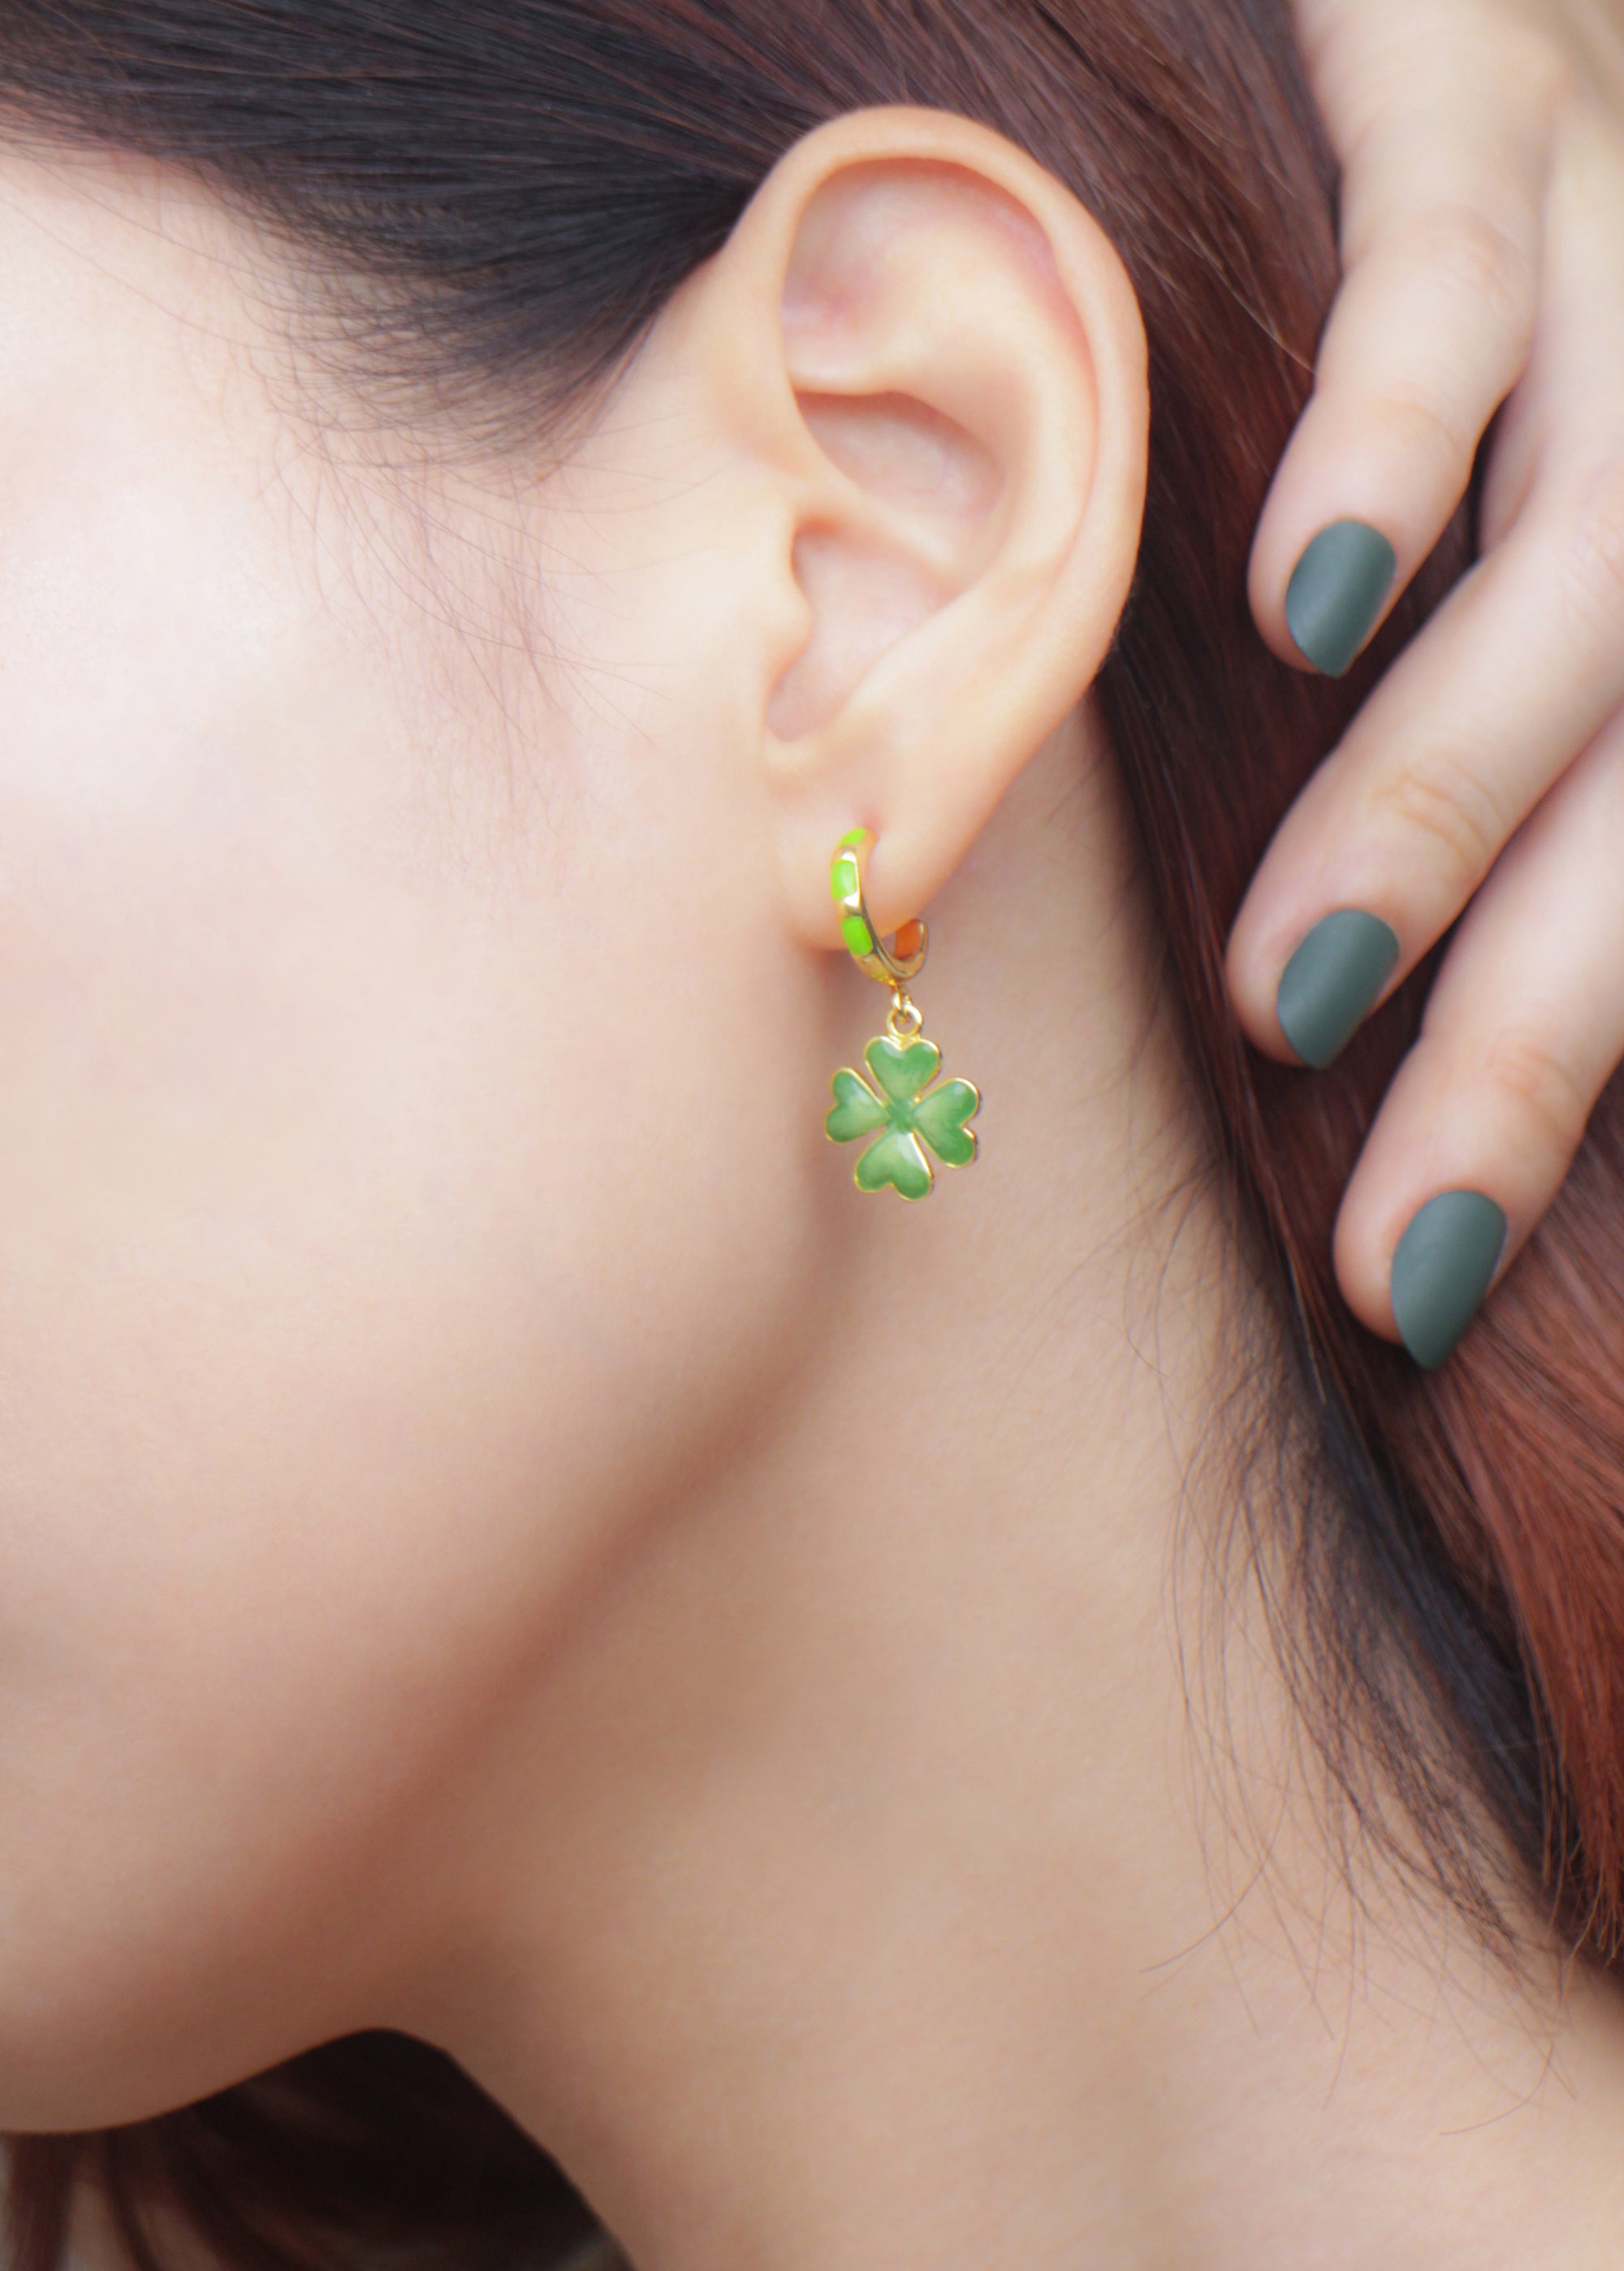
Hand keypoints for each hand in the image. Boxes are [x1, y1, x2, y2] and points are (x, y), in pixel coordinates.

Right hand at [1227, 0, 1623, 1368]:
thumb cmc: (1412, 306)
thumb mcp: (1442, 544)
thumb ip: (1398, 741)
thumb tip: (1303, 983)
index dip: (1555, 1077)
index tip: (1405, 1274)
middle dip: (1531, 1030)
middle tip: (1388, 1243)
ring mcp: (1623, 236)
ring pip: (1596, 559)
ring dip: (1447, 795)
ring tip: (1307, 987)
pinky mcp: (1485, 84)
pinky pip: (1463, 275)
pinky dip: (1398, 442)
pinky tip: (1301, 609)